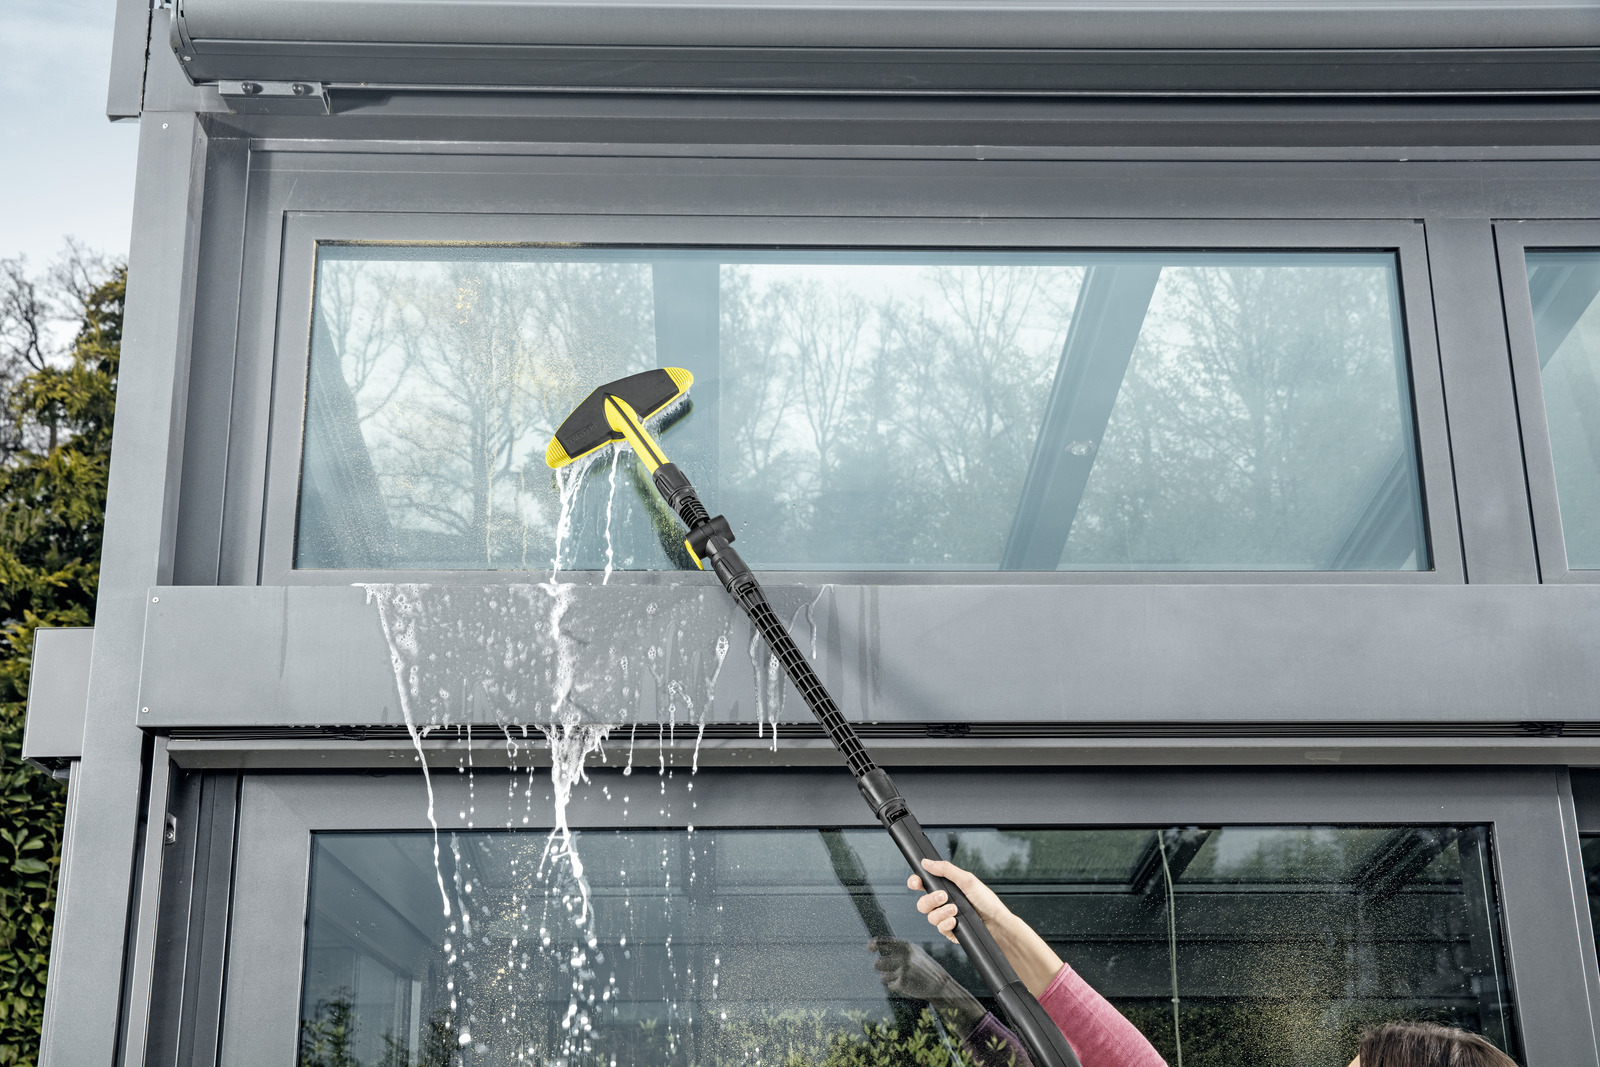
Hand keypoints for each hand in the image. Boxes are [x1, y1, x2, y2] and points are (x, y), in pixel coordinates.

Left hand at [868, 937, 986, 1033]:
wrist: (939, 984)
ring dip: (888, 978)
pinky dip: (896, 986)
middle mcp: (904, 956)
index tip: (870, 949)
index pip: (882, 942)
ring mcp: (903, 969)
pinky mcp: (902, 982)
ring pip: (883, 976)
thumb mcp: (914, 952)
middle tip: (888, 970)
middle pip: (878, 963)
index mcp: (906, 946)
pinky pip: (890, 985)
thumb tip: (874, 944)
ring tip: (902, 977)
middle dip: (880, 968)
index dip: (873, 945)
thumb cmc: (923, 967)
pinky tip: (908, 984)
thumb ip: (897, 948)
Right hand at [909, 858, 1064, 997]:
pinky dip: (946, 924)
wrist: (997, 925)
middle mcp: (944, 903)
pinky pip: (939, 928)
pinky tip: (955, 921)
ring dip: (940, 912)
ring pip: (929, 916)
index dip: (916, 883)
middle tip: (943, 896)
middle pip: (922, 902)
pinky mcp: (950, 931)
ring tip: (955, 910)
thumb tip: (927, 862)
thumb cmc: (987, 902)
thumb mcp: (967, 880)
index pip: (924, 884)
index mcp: (947, 888)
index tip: (916, 882)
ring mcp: (946, 918)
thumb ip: (946, 870)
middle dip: (930, 899)